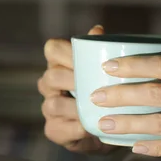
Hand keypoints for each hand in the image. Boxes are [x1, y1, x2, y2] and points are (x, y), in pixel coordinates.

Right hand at [38, 25, 114, 153]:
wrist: (112, 129)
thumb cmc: (108, 92)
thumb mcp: (108, 70)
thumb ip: (101, 50)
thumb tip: (97, 30)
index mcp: (60, 64)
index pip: (53, 49)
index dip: (67, 52)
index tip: (88, 59)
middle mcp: (49, 84)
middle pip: (52, 76)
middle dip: (74, 80)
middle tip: (97, 85)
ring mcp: (49, 108)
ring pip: (54, 104)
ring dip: (76, 107)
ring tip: (98, 109)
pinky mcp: (53, 130)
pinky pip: (59, 128)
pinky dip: (76, 128)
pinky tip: (91, 127)